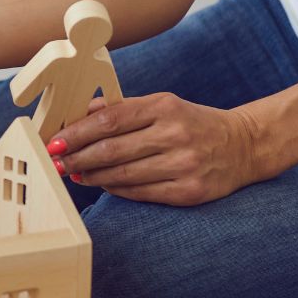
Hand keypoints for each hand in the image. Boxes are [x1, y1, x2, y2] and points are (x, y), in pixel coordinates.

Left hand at [48, 92, 260, 205]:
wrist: (244, 145)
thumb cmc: (192, 122)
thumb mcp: (162, 104)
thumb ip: (122, 108)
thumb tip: (80, 113)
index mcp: (163, 107)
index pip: (109, 120)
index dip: (77, 133)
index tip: (54, 142)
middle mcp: (174, 134)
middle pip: (111, 149)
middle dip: (77, 157)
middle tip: (57, 163)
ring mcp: (183, 164)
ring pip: (123, 174)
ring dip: (92, 176)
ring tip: (75, 173)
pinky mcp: (189, 191)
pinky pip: (140, 193)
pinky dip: (115, 189)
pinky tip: (102, 184)